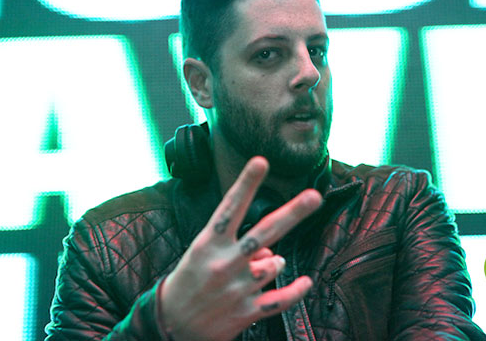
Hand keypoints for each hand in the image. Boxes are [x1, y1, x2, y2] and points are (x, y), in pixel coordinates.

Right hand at [160, 156, 322, 340]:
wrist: (172, 324)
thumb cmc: (191, 279)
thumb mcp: (202, 252)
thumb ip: (237, 244)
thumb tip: (271, 250)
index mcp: (208, 243)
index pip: (230, 207)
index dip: (247, 183)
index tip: (261, 161)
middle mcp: (224, 263)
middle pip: (265, 232)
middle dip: (292, 213)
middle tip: (313, 196)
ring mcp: (237, 288)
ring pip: (275, 264)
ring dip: (272, 263)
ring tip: (254, 270)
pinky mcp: (246, 312)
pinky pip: (281, 298)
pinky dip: (296, 290)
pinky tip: (305, 281)